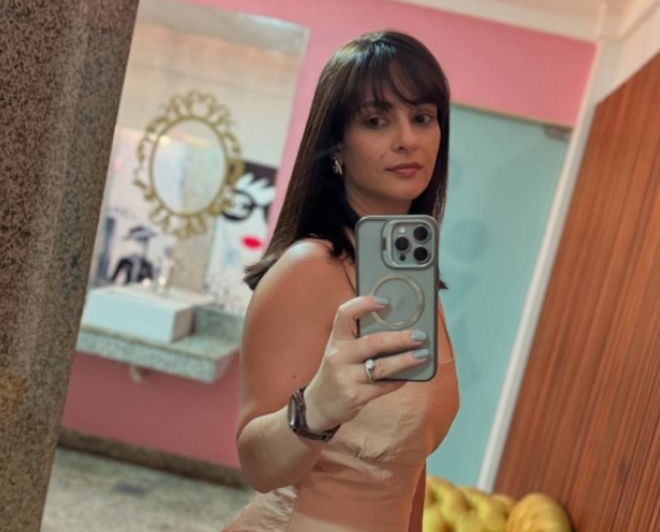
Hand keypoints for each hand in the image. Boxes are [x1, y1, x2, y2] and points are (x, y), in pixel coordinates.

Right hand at [303, 295, 428, 431]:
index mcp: (336, 340)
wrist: (319, 403)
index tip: (385, 301)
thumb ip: (359, 339)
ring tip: (422, 354)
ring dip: (405, 360)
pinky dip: (399, 380)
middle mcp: (339, 356)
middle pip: (372, 342)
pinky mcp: (355, 396)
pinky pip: (383, 386)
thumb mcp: (340, 351)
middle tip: (419, 335)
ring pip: (381, 366)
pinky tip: (409, 375)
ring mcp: (346, 378)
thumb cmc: (336, 371)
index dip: (364, 304)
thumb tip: (396, 328)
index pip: (345, 314)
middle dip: (399, 338)